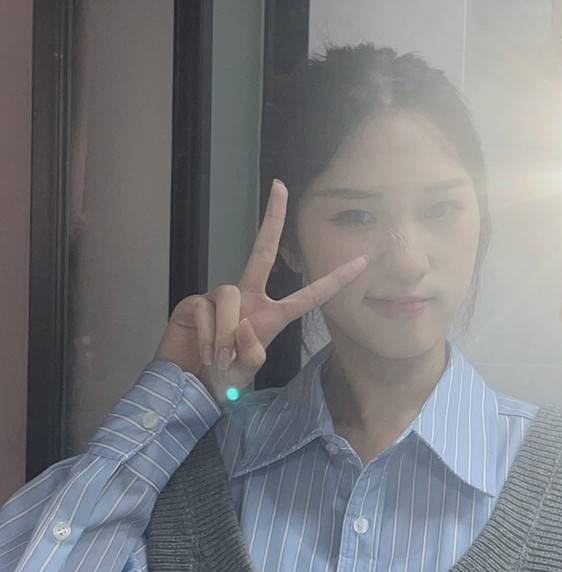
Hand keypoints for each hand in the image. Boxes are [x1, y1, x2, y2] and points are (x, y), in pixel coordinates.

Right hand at [154, 179, 368, 404]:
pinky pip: (208, 310)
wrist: (188, 385)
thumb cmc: (223, 377)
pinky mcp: (196, 302)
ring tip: (220, 359)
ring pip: (231, 296)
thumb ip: (254, 353)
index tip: (362, 261)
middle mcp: (248, 299)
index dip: (335, 281)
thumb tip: (246, 325)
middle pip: (263, 252)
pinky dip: (209, 337)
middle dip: (272, 219)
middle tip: (280, 186)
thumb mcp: (248, 371)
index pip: (308, 296)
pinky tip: (205, 354)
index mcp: (270, 315)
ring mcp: (219, 298)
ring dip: (227, 332)